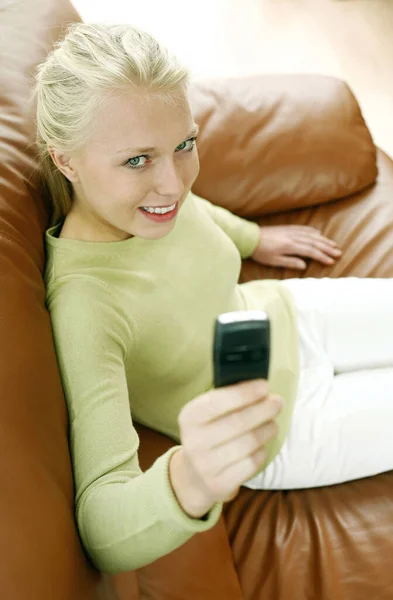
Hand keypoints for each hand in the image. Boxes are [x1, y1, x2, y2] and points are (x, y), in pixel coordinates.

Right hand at [169, 379, 281, 517]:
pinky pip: (251, 463)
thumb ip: (227, 399)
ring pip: (249, 443)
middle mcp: (194, 441)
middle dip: (263, 409)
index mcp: (189, 417)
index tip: (265, 385)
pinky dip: (262, 451)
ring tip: (273, 423)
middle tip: (277, 402)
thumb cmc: (208, 434)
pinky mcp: (220, 483)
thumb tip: (259, 387)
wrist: (194, 476)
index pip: (217, 401)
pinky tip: (262, 445)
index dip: (244, 392)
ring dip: (267, 429)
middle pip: (238, 422)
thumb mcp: (206, 415)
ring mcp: (206, 465)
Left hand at [251, 225, 341, 269]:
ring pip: (311, 235)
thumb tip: (305, 265)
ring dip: (323, 240)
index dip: (322, 256)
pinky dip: (313, 231)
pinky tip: (319, 233)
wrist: (250, 238)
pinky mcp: (288, 228)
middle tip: (338, 253)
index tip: (331, 261)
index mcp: (290, 246)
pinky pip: (304, 229)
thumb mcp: (274, 261)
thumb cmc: (261, 252)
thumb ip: (290, 262)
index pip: (310, 251)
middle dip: (327, 248)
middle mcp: (293, 237)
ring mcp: (291, 231)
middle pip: (314, 242)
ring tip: (333, 244)